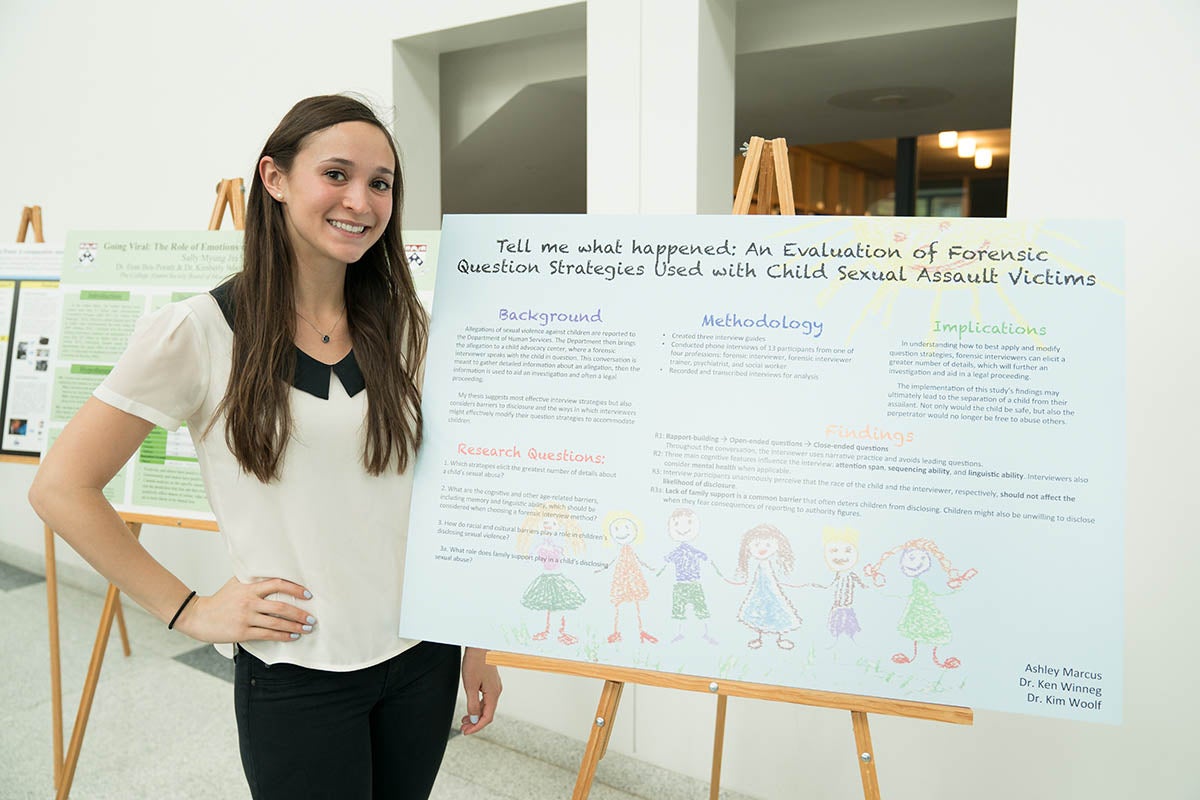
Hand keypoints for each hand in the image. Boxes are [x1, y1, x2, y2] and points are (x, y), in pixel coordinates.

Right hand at [173, 576, 314, 643]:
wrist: (198, 616)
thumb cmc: (219, 600)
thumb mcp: (235, 584)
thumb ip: (252, 580)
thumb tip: (272, 574)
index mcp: (249, 588)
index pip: (277, 584)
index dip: (295, 588)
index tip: (308, 594)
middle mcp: (249, 602)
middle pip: (281, 607)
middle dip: (300, 613)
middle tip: (312, 618)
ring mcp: (246, 617)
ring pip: (276, 623)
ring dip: (295, 626)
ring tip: (306, 628)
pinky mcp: (242, 632)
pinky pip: (267, 634)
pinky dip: (282, 636)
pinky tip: (292, 636)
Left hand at [459, 647, 501, 734]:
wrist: (479, 646)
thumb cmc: (475, 663)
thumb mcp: (470, 686)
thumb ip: (473, 704)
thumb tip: (474, 719)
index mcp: (493, 694)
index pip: (487, 717)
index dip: (477, 727)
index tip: (466, 732)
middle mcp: (497, 691)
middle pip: (488, 713)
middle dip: (475, 723)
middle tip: (463, 728)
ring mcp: (495, 687)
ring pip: (487, 707)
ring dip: (476, 715)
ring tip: (465, 720)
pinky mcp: (491, 682)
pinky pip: (486, 699)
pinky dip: (478, 706)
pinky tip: (471, 708)